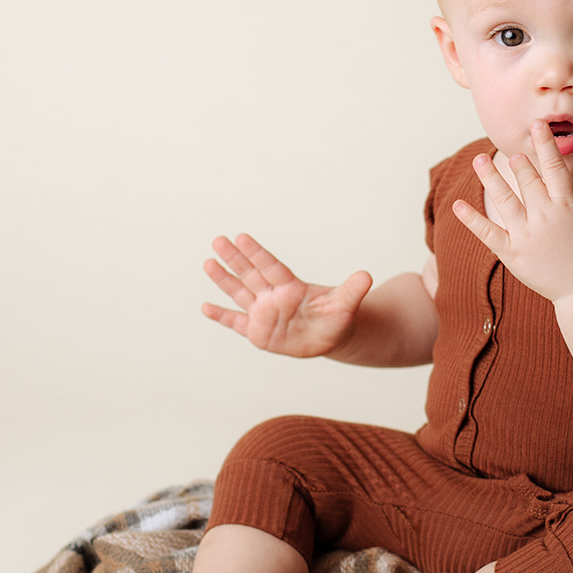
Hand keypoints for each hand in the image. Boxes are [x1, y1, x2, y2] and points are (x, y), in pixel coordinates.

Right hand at [202, 233, 373, 356]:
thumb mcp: (345, 305)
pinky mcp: (258, 331)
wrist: (329, 336)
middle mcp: (273, 296)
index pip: (270, 266)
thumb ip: (351, 290)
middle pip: (250, 274)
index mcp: (291, 286)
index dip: (256, 253)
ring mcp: (263, 312)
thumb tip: (367, 276)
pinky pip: (236, 322)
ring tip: (208, 263)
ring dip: (224, 280)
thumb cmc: (336, 317)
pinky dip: (221, 316)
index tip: (242, 237)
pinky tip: (205, 307)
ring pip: (240, 293)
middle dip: (234, 259)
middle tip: (218, 240)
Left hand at [451, 121, 572, 302]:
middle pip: (527, 179)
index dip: (544, 143)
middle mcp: (545, 215)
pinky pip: (488, 232)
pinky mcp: (513, 253)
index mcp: (568, 204)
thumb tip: (549, 181)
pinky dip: (471, 219)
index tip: (536, 124)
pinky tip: (457, 205)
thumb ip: (564, 200)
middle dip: (517, 162)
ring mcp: (527, 234)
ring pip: (504, 199)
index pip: (554, 165)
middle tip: (509, 152)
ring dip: (491, 177)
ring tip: (480, 160)